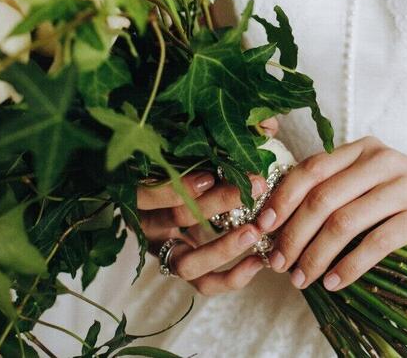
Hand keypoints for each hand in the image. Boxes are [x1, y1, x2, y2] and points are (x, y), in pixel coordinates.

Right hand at [135, 117, 280, 295]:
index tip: (208, 176)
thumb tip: (267, 123)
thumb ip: (228, 131)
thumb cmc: (186, 159)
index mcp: (139, 186)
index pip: (147, 191)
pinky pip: (204, 283)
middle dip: (218, 203)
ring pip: (186, 263)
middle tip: (256, 187)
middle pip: (176, 218)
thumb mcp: (195, 143)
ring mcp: (164, 249)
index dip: (176, 187)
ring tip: (255, 231)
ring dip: (223, 248)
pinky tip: (258, 260)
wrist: (178, 193)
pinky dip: (231, 277)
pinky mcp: (184, 267)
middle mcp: (146, 222)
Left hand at [257, 136, 406, 291]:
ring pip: (344, 222)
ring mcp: (402, 186)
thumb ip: (338, 187)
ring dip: (316, 255)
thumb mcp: (375, 177)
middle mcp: (380, 161)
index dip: (282, 199)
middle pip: (322, 198)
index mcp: (362, 148)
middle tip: (278, 263)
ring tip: (302, 278)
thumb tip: (285, 223)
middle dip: (293, 235)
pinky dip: (350, 266)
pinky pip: (376, 243)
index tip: (263, 228)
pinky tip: (334, 282)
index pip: (310, 169)